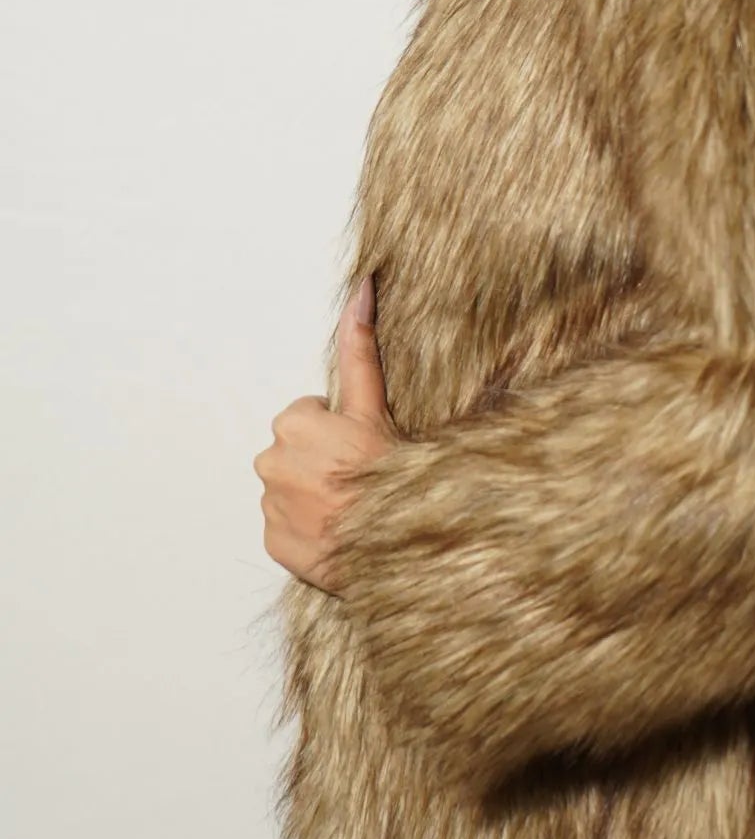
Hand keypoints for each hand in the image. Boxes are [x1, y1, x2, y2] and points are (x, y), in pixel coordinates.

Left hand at [255, 270, 400, 593]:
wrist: (393, 555)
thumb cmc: (398, 485)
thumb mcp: (383, 410)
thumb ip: (363, 346)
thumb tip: (364, 283)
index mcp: (300, 420)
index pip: (315, 406)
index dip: (345, 412)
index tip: (362, 368)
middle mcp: (277, 455)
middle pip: (301, 443)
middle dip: (326, 452)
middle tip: (364, 473)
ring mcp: (272, 499)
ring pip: (293, 482)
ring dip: (315, 488)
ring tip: (353, 504)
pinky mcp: (272, 537)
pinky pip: (288, 523)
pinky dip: (308, 525)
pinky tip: (338, 529)